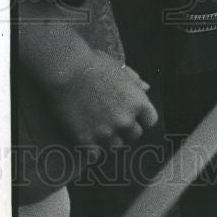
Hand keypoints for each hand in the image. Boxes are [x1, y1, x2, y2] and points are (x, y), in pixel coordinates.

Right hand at [43, 48, 158, 155]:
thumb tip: (146, 88)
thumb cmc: (92, 63)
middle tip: (112, 118)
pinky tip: (87, 136)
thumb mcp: (118, 67)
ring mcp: (106, 132)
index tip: (132, 113)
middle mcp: (125, 120)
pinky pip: (96, 153)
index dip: (141, 117)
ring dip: (110, 138)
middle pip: (134, 135)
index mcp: (137, 101)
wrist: (65, 70)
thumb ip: (134, 81)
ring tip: (98, 126)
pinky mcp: (87, 140)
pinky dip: (92, 148)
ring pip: (116, 145)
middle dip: (126, 127)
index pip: (150, 120)